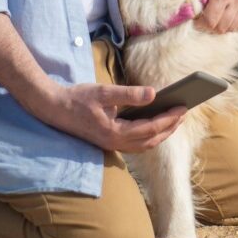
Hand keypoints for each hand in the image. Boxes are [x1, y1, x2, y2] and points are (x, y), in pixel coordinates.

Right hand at [35, 82, 184, 152]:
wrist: (53, 109)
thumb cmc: (78, 98)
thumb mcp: (104, 92)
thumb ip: (129, 94)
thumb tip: (154, 94)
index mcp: (115, 132)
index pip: (151, 128)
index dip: (169, 118)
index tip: (183, 108)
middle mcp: (115, 143)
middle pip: (151, 139)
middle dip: (170, 127)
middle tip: (184, 112)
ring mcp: (111, 145)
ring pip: (144, 145)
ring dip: (161, 134)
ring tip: (174, 119)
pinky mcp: (108, 142)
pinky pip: (135, 144)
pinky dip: (149, 136)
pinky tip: (155, 125)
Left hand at [196, 0, 237, 33]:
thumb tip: (186, 11)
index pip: (211, 22)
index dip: (200, 25)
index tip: (194, 20)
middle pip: (223, 27)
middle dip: (210, 26)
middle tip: (201, 20)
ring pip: (234, 25)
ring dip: (222, 25)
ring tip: (212, 17)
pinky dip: (233, 21)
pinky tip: (224, 15)